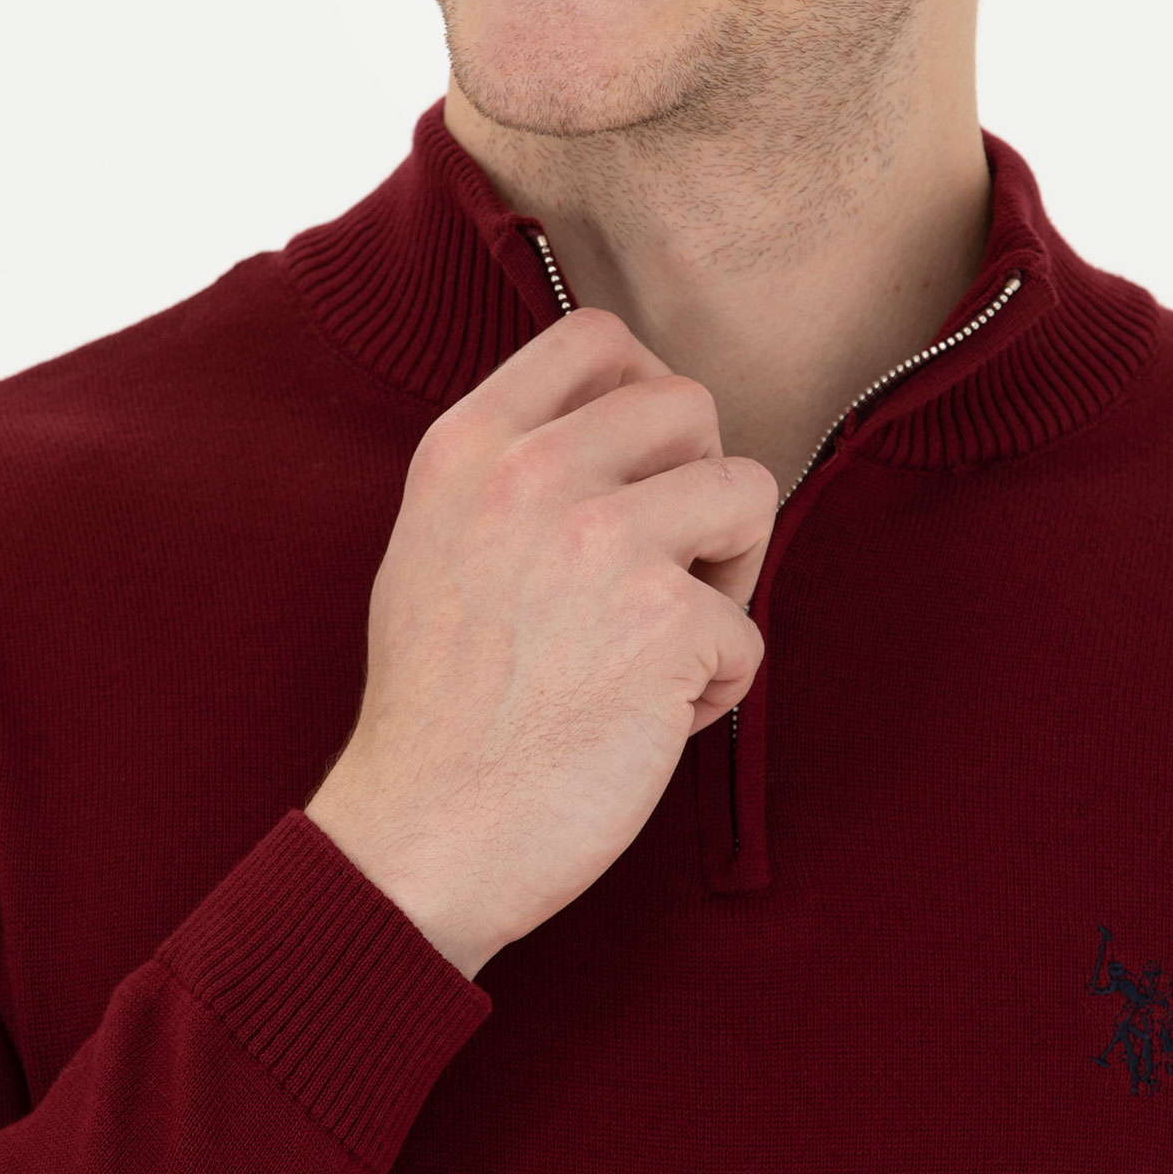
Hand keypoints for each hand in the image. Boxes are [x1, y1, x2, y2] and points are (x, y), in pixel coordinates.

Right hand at [307, 309, 777, 977]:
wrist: (422, 836)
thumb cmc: (437, 710)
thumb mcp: (434, 546)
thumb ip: (512, 474)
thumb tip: (623, 426)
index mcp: (469, 448)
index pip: (593, 337)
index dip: (645, 392)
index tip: (645, 464)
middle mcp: (534, 475)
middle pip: (691, 405)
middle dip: (701, 483)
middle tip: (666, 570)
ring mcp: (605, 542)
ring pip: (749, 493)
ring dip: (729, 576)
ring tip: (665, 643)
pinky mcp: (670, 622)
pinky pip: (749, 629)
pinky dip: (716, 686)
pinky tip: (646, 723)